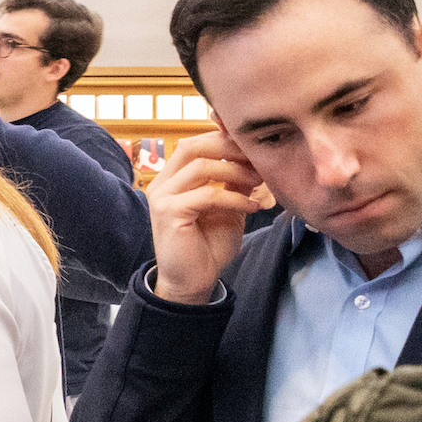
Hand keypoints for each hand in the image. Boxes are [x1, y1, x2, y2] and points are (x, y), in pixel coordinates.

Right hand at [148, 130, 273, 304]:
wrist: (193, 281)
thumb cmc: (208, 246)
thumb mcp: (228, 206)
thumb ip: (234, 182)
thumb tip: (253, 157)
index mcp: (172, 179)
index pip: (194, 144)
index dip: (223, 139)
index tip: (254, 148)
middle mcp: (162, 184)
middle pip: (192, 146)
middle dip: (228, 148)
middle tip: (257, 160)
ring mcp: (162, 197)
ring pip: (201, 167)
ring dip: (236, 171)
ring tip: (259, 181)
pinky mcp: (169, 213)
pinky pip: (207, 194)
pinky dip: (234, 197)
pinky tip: (252, 206)